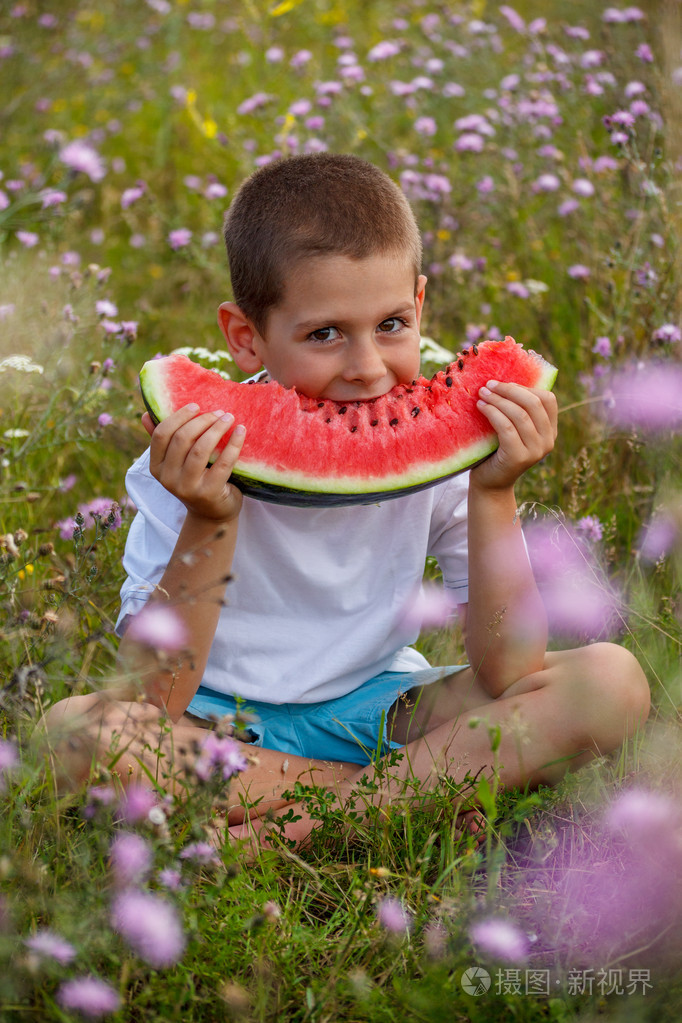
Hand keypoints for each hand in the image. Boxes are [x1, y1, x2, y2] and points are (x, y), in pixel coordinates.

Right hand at [145, 404, 245, 521]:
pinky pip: (223, 462)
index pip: (161, 435)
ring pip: (200, 449)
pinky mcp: (209, 493)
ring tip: (228, 418)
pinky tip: (240, 431)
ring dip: (216, 428)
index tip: (197, 405)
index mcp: (156, 467)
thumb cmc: (196, 480)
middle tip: (219, 412)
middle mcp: (168, 479)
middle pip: (182, 439)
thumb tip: (146, 414)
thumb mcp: (177, 463)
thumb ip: (164, 440)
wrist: (213, 514)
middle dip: (202, 420)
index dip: (179, 416)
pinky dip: (233, 444)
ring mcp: (187, 488)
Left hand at [471, 380, 556, 490]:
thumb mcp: (512, 428)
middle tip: (488, 385)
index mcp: (550, 431)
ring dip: (498, 400)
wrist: (490, 484)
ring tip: (481, 394)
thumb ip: (516, 409)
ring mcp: (536, 451)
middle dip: (509, 390)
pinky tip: (481, 407)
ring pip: (519, 414)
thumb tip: (503, 378)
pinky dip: (493, 413)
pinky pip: (506, 427)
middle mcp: (548, 441)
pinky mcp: (519, 457)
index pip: (548, 399)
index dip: (525, 387)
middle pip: (533, 403)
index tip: (503, 384)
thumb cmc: (497, 451)